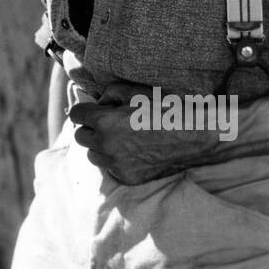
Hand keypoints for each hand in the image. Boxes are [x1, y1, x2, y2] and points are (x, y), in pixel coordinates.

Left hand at [68, 81, 221, 184]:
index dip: (85, 110)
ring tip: (119, 139)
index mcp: (104, 122)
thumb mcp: (134, 91)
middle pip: (80, 137)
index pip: (76, 115)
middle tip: (106, 124)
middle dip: (90, 128)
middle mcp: (106, 145)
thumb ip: (108, 95)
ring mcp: (116, 164)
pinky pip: (111, 169)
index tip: (93, 110)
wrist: (193, 136)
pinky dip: (115, 161)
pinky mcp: (127, 178)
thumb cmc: (165, 108)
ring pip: (93, 156)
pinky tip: (132, 152)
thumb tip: (97, 104)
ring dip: (100, 146)